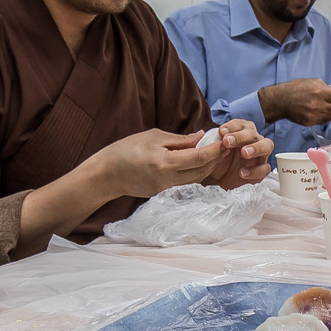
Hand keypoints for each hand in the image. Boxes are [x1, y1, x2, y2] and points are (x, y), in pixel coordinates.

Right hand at [88, 127, 230, 198]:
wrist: (107, 174)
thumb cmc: (127, 149)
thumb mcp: (153, 137)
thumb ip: (180, 139)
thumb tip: (201, 137)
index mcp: (165, 163)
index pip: (199, 158)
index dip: (215, 149)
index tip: (223, 140)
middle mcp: (168, 179)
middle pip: (202, 171)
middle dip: (215, 158)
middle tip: (223, 145)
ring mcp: (166, 189)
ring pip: (197, 179)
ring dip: (207, 166)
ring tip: (213, 152)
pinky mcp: (164, 193)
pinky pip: (186, 182)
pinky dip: (195, 172)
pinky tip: (197, 161)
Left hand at [204, 118, 272, 188]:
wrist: (222, 178)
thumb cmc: (220, 159)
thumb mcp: (213, 150)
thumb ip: (212, 142)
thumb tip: (206, 136)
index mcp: (242, 132)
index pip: (240, 124)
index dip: (232, 126)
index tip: (221, 132)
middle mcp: (253, 140)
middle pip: (253, 133)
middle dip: (241, 136)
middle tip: (228, 142)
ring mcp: (260, 154)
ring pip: (267, 145)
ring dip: (256, 148)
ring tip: (244, 153)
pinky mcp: (262, 168)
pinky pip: (265, 168)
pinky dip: (255, 170)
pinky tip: (242, 172)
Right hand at [261, 78, 330, 127]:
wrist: (281, 100)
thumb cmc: (295, 89)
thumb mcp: (313, 82)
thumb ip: (327, 88)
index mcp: (320, 92)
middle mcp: (318, 104)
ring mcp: (314, 114)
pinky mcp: (310, 122)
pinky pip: (324, 121)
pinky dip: (329, 118)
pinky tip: (330, 114)